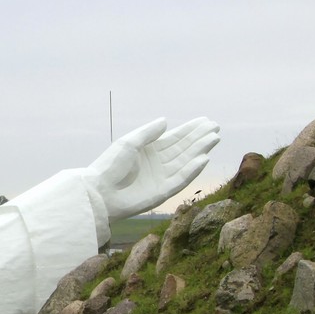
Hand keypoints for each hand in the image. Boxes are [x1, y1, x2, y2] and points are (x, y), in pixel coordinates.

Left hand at [87, 117, 219, 219]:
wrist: (99, 191)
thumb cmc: (109, 165)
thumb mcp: (129, 143)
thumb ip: (148, 133)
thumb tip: (166, 120)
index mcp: (149, 151)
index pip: (174, 138)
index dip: (190, 130)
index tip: (205, 121)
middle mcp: (157, 164)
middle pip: (183, 149)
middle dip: (199, 138)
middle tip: (215, 127)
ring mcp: (161, 178)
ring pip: (185, 162)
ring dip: (199, 150)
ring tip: (214, 138)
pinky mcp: (162, 193)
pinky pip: (180, 180)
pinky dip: (192, 170)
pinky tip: (203, 158)